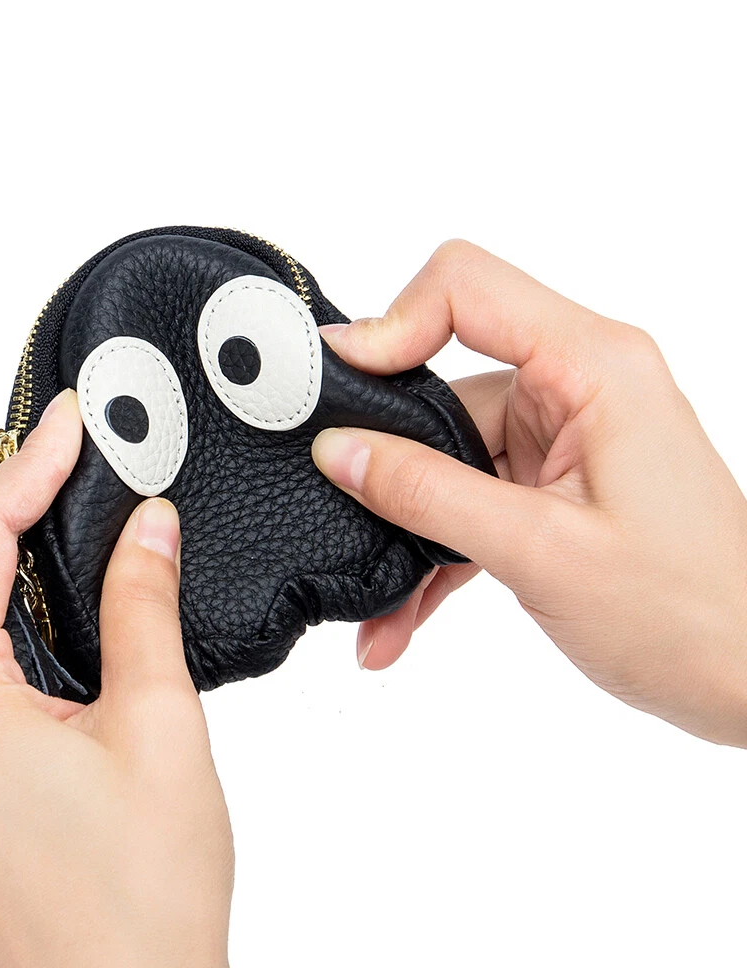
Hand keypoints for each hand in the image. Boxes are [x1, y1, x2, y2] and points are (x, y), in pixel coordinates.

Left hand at [0, 389, 233, 967]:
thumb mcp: (158, 725)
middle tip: (77, 457)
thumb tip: (144, 525)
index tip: (67, 421)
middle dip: (13, 507)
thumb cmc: (138, 899)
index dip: (25, 464)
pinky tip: (43, 614)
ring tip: (70, 521)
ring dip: (3, 567)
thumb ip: (141, 604)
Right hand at [313, 240, 746, 747]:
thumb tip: (344, 452)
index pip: (466, 288)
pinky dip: (437, 551)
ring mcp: (563, 436)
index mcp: (594, 366)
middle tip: (341, 513)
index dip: (389, 323)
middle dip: (388, 462)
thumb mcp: (541, 551)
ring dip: (409, 530)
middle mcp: (577, 385)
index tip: (337, 384)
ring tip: (381, 609)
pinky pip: (471, 497)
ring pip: (448, 456)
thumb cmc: (691, 613)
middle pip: (444, 385)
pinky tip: (405, 616)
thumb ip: (431, 495)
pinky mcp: (552, 482)